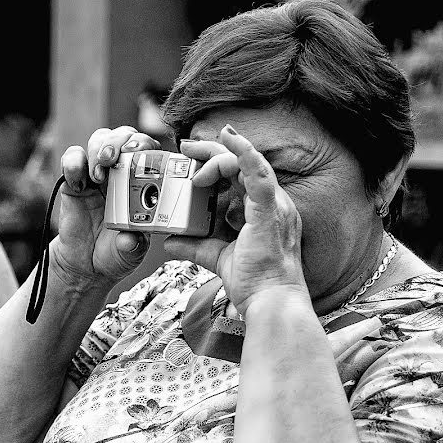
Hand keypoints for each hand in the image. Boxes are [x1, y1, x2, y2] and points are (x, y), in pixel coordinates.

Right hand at [53, 126, 158, 287]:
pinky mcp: (73, 181)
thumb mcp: (131, 254)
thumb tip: (129, 239)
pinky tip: (79, 184)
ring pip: (100, 139)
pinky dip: (74, 163)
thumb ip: (133, 247)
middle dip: (121, 140)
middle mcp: (121, 172)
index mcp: (142, 183)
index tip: (143, 154)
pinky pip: (72, 159)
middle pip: (124, 136)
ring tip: (99, 172)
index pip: (148, 151)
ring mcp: (96, 174)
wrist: (86, 264)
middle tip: (116, 158)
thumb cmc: (116, 253)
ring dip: (100, 148)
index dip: (146, 146)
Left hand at [164, 124, 307, 314]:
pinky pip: (258, 173)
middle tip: (184, 146)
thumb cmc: (255, 283)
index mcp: (264, 210)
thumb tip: (170, 241)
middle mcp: (272, 203)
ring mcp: (273, 205)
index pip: (240, 175)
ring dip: (216, 153)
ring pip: (245, 163)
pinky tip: (229, 139)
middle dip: (211, 150)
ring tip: (190, 151)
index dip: (216, 162)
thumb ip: (195, 246)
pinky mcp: (269, 211)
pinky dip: (243, 153)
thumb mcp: (217, 257)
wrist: (270, 302)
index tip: (191, 159)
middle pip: (241, 164)